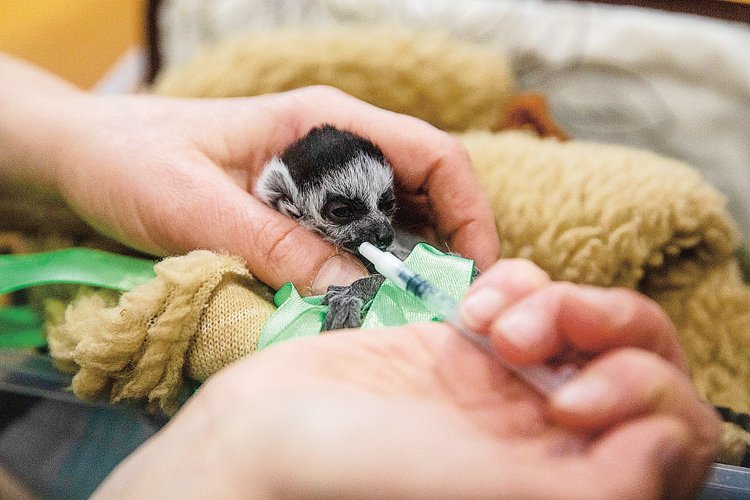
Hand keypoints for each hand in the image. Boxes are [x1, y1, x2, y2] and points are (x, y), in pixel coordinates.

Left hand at [0, 56, 498, 293]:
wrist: (90, 156)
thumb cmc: (136, 163)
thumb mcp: (199, 207)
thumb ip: (276, 246)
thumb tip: (358, 291)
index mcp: (326, 121)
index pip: (433, 155)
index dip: (470, 214)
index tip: (474, 275)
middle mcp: (337, 145)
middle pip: (427, 193)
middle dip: (447, 251)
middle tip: (441, 313)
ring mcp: (322, 178)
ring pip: (397, 221)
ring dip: (410, 268)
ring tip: (407, 318)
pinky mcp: (303, 209)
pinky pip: (358, 241)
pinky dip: (371, 274)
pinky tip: (361, 304)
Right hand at [95, 259, 719, 498]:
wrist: (256, 441)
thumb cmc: (342, 477)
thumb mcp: (473, 487)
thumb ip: (588, 485)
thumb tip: (669, 445)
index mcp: (554, 482)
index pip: (665, 437)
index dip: (646, 400)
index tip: (575, 398)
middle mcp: (537, 439)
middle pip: (632, 368)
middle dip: (600, 336)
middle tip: (536, 342)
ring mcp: (499, 388)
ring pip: (580, 323)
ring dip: (552, 304)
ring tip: (490, 325)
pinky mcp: (459, 344)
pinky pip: (525, 294)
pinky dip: (513, 285)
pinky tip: (471, 307)